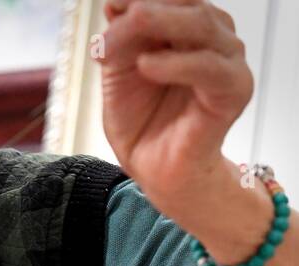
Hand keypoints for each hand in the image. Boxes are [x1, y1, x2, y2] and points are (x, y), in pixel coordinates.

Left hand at [99, 0, 253, 221]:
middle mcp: (214, 37)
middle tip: (111, 25)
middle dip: (144, 10)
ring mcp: (228, 61)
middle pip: (186, 4)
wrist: (155, 170)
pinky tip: (145, 66)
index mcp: (188, 28)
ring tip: (117, 45)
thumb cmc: (141, 122)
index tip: (111, 6)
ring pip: (201, 24)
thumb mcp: (118, 76)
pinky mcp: (234, 89)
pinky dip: (175, 62)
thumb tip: (114, 4)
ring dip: (156, 26)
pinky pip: (209, 66)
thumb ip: (119, 41)